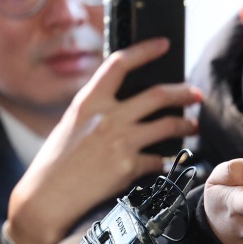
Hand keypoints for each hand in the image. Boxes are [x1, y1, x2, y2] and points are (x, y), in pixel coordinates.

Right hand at [4, 37, 200, 243]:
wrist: (46, 198)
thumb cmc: (57, 162)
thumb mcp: (72, 124)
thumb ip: (99, 109)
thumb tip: (129, 102)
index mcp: (89, 101)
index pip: (119, 64)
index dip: (145, 50)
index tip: (164, 44)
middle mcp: (107, 117)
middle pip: (159, 94)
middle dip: (184, 92)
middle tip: (197, 94)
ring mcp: (121, 140)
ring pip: (169, 124)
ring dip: (187, 124)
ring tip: (193, 126)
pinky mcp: (130, 166)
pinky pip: (161, 158)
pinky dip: (167, 159)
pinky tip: (170, 159)